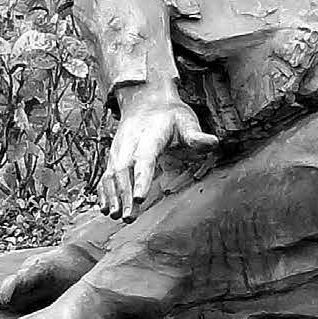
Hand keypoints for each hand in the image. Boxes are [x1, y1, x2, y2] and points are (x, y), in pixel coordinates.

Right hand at [101, 89, 216, 218]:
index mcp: (149, 136)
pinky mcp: (113, 157)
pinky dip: (103, 193)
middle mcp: (129, 144)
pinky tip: (105, 210)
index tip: (140, 198)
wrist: (145, 101)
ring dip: (111, 197)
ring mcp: (118, 151)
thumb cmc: (170, 115)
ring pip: (111, 175)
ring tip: (115, 216)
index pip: (144, 159)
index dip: (141, 179)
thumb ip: (196, 136)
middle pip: (124, 171)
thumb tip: (214, 143)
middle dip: (123, 195)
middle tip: (127, 217)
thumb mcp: (186, 120)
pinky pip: (105, 176)